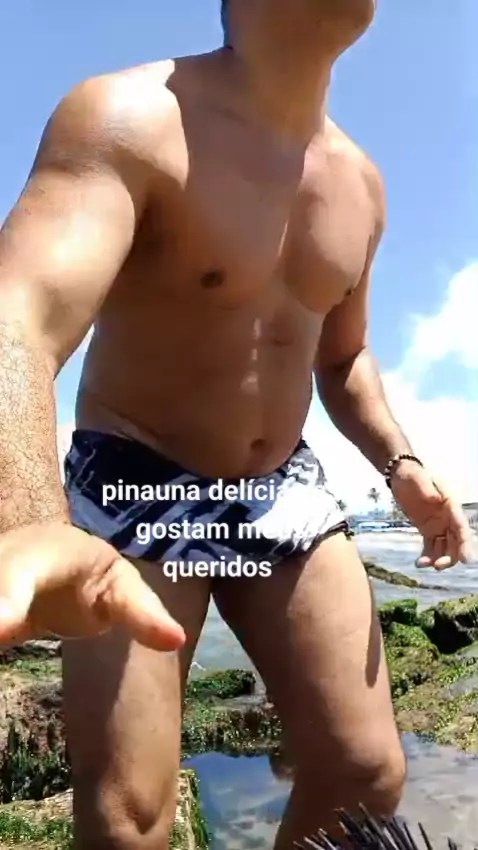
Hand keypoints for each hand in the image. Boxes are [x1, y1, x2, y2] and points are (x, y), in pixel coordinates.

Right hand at [0, 523, 184, 649]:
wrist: (49, 558)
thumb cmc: (91, 575)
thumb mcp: (121, 589)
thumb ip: (142, 613)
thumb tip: (176, 638)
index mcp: (45, 553)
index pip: (19, 574)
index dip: (4, 601)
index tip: (0, 627)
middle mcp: (5, 558)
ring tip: (1, 637)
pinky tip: (1, 641)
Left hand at [390, 461, 471, 569]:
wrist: (400, 476)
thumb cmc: (411, 475)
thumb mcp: (418, 478)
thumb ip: (428, 489)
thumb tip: (436, 500)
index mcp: (450, 505)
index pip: (461, 526)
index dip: (465, 544)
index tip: (466, 560)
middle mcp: (448, 518)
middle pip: (456, 541)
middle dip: (451, 556)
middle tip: (438, 566)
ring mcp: (438, 526)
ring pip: (444, 548)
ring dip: (438, 559)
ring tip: (423, 564)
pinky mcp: (427, 531)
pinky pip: (431, 547)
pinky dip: (427, 557)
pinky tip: (419, 563)